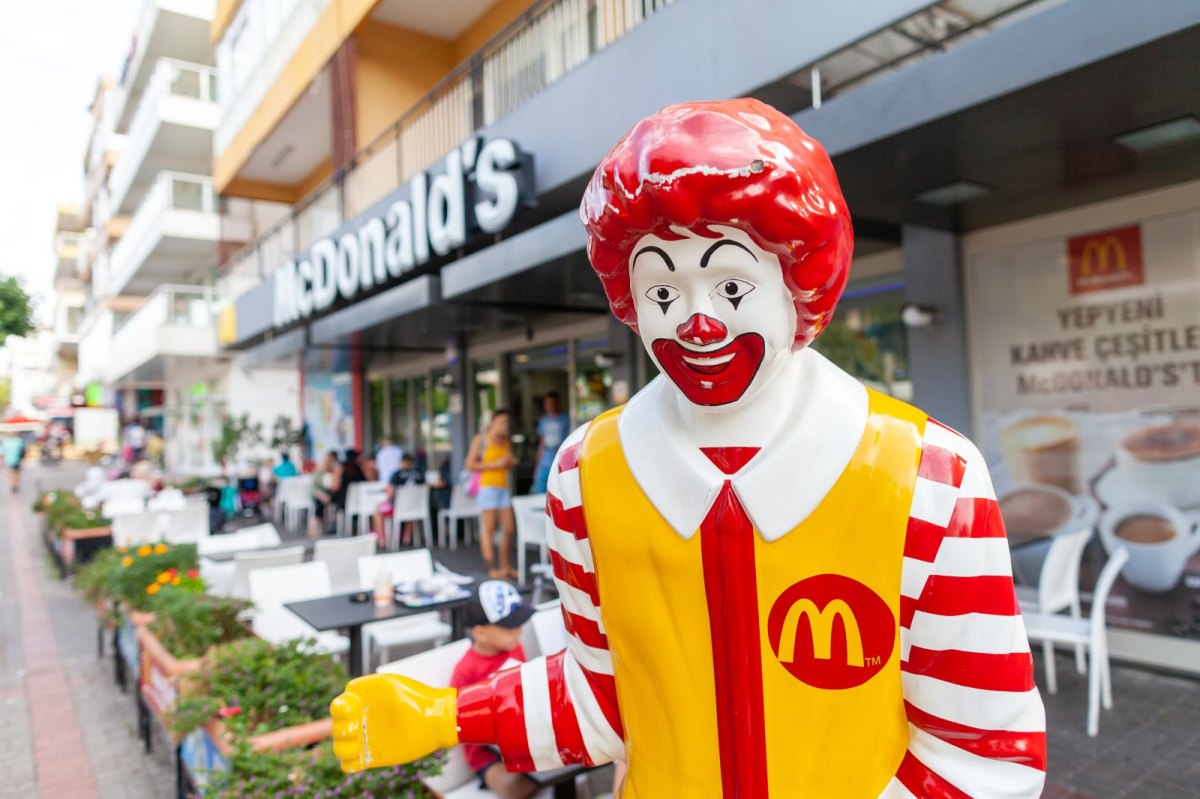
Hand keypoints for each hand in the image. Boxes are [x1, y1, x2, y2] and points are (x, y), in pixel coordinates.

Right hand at [330, 674, 458, 772]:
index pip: (338, 706)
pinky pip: (348, 765)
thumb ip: (371, 688)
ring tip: (357, 745)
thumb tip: (350, 691)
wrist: (436, 720)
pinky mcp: (370, 756)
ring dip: (342, 747)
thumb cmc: (417, 698)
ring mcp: (365, 738)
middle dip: (341, 728)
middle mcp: (360, 719)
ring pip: (339, 746)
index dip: (339, 710)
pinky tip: (359, 760)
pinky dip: (347, 764)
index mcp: (362, 701)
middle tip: (356, 728)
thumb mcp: (394, 687)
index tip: (352, 710)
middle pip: (335, 727)